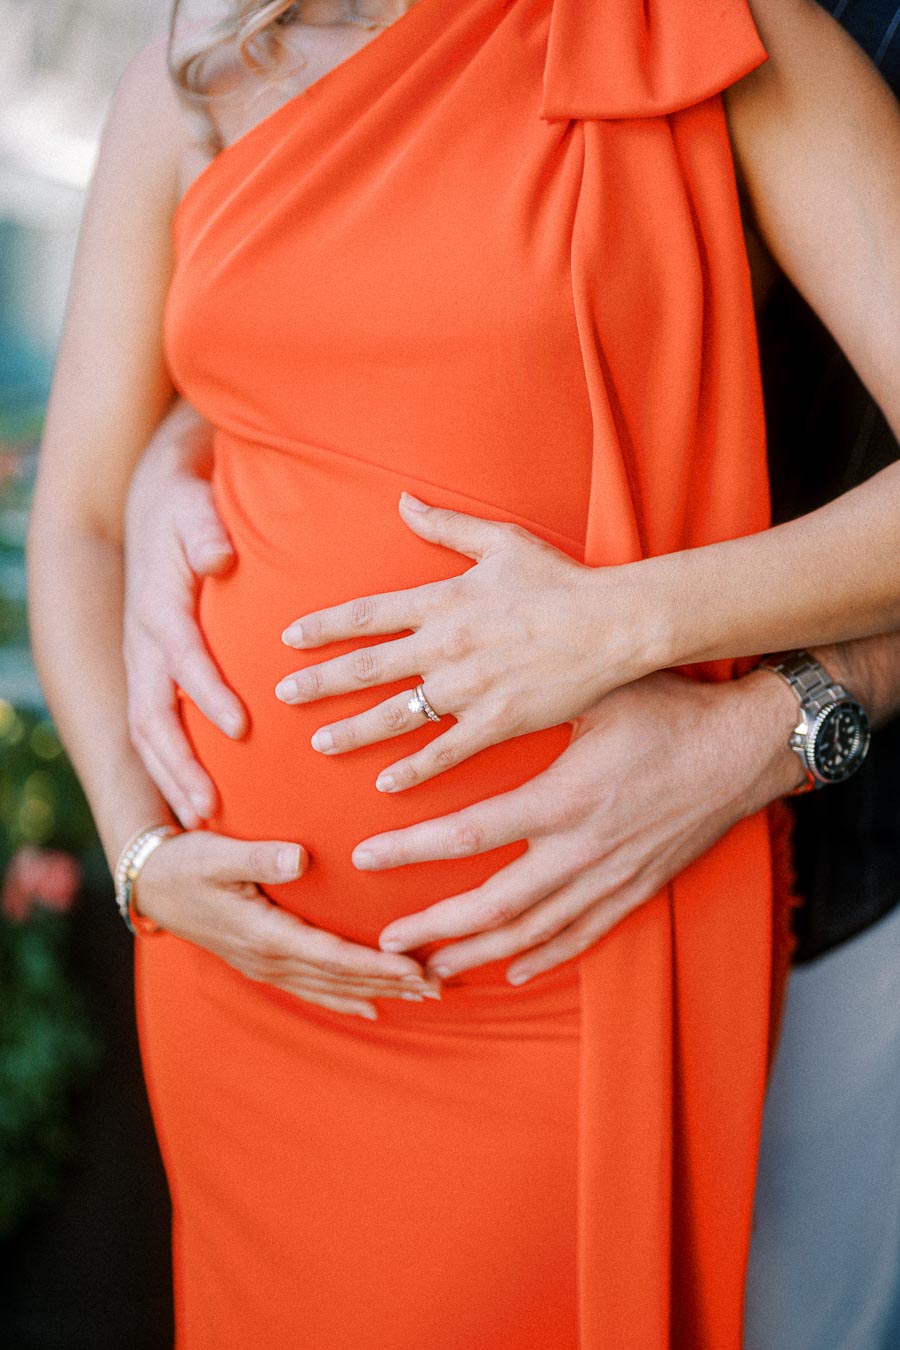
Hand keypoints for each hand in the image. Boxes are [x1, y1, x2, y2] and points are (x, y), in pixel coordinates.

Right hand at [124, 405, 246, 827]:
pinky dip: (170, 766)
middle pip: (152, 717)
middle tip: (211, 809)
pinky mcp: (153, 673)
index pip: (183, 660)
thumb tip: (220, 557)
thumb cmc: (185, 508)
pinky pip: (155, 727)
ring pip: (148, 732)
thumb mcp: (194, 506)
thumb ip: (207, 531)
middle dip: (179, 765)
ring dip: (172, 777)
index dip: (210, 695)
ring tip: (205, 820)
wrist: (153, 503)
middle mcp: (145, 645)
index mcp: (159, 610)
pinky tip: (200, 799)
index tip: (242, 729)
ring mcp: (144, 664)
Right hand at [135, 831, 439, 1018]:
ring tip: (421, 996)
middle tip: (440, 986)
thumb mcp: (218, 852)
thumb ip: (260, 858)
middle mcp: (268, 958)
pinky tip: (372, 1007)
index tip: (416, 967)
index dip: (377, 964)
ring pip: (331, 987)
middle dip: (392, 983)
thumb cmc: (187, 861)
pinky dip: (346, 998)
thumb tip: (300, 859)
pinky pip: (312, 988)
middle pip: (341, 977)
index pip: (333, 955)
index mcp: (264, 933)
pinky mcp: (263, 963)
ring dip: (378, 992)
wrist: (150, 884)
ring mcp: (265, 965)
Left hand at [277, 494, 646, 791]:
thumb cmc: (559, 580)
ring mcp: (469, 687)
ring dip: (353, 730)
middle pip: (367, 666)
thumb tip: (403, 500)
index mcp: (443, 600)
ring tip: (320, 743)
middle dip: (320, 681)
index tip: (288, 638)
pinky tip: (384, 784)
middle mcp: (446, 645)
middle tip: (282, 695)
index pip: (367, 614)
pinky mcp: (497, 721)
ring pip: (396, 713)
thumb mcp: (500, 542)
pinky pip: (445, 751)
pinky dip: (413, 769)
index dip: (324, 626)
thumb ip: (445, 526)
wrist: (612, 624)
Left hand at [344, 670, 801, 983]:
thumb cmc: (670, 710)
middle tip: (386, 944)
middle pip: (493, 905)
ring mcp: (612, 877)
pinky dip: (545, 956)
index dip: (412, 850)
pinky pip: (584, 935)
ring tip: (432, 969)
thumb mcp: (593, 696)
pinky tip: (513, 971)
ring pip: (534, 932)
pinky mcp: (638, 889)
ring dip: (479, 954)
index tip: (367, 857)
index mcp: (564, 798)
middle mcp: (583, 850)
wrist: (747, 748)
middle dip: (435, 928)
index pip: (469, 834)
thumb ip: (529, 708)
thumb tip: (461, 699)